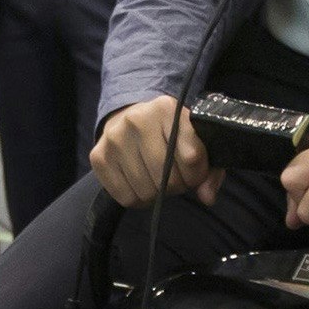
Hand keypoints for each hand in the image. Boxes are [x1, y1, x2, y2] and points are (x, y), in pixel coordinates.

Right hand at [93, 96, 218, 205]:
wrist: (129, 118)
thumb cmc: (168, 134)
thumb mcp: (195, 140)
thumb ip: (209, 169)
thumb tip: (207, 196)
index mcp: (166, 108)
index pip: (191, 156)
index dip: (198, 174)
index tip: (195, 172)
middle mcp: (137, 119)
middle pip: (167, 176)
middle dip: (177, 186)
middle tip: (176, 179)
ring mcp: (114, 138)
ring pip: (146, 190)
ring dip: (157, 194)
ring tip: (158, 180)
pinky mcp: (98, 157)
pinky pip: (126, 197)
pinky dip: (138, 200)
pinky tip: (141, 184)